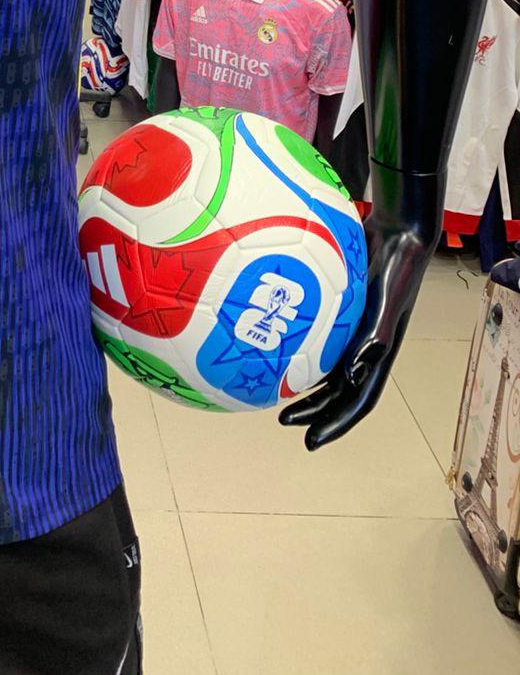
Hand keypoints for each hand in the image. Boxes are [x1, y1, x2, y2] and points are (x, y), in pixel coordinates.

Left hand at [279, 225, 431, 448]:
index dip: (336, 423)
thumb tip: (352, 373)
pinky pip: (319, 339)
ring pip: (327, 369)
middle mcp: (366, 348)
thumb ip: (375, 336)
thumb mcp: (388, 301)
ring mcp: (353, 331)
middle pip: (339, 392)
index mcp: (380, 354)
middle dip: (315, 412)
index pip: (358, 401)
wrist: (398, 233)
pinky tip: (277, 348)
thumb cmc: (397, 267)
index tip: (311, 441)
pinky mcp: (342, 313)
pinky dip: (301, 350)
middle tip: (284, 422)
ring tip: (276, 398)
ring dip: (305, 387)